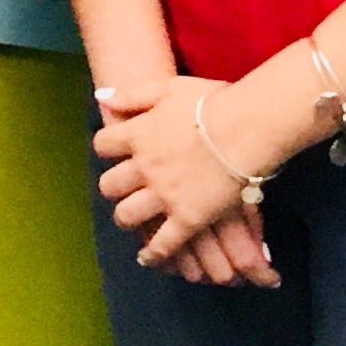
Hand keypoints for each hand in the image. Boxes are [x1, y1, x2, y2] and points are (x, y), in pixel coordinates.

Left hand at [94, 78, 277, 287]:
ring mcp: (164, 196)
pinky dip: (152, 253)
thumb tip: (101, 97)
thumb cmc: (211, 102)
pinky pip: (162, 244)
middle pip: (110, 184)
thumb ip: (132, 95)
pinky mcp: (187, 219)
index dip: (107, 148)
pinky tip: (148, 256)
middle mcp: (144, 168)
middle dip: (112, 187)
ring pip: (128, 215)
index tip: (113, 150)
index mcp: (138, 135)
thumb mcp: (167, 88)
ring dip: (126, 218)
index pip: (104, 145)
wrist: (244, 128)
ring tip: (131, 219)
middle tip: (120, 188)